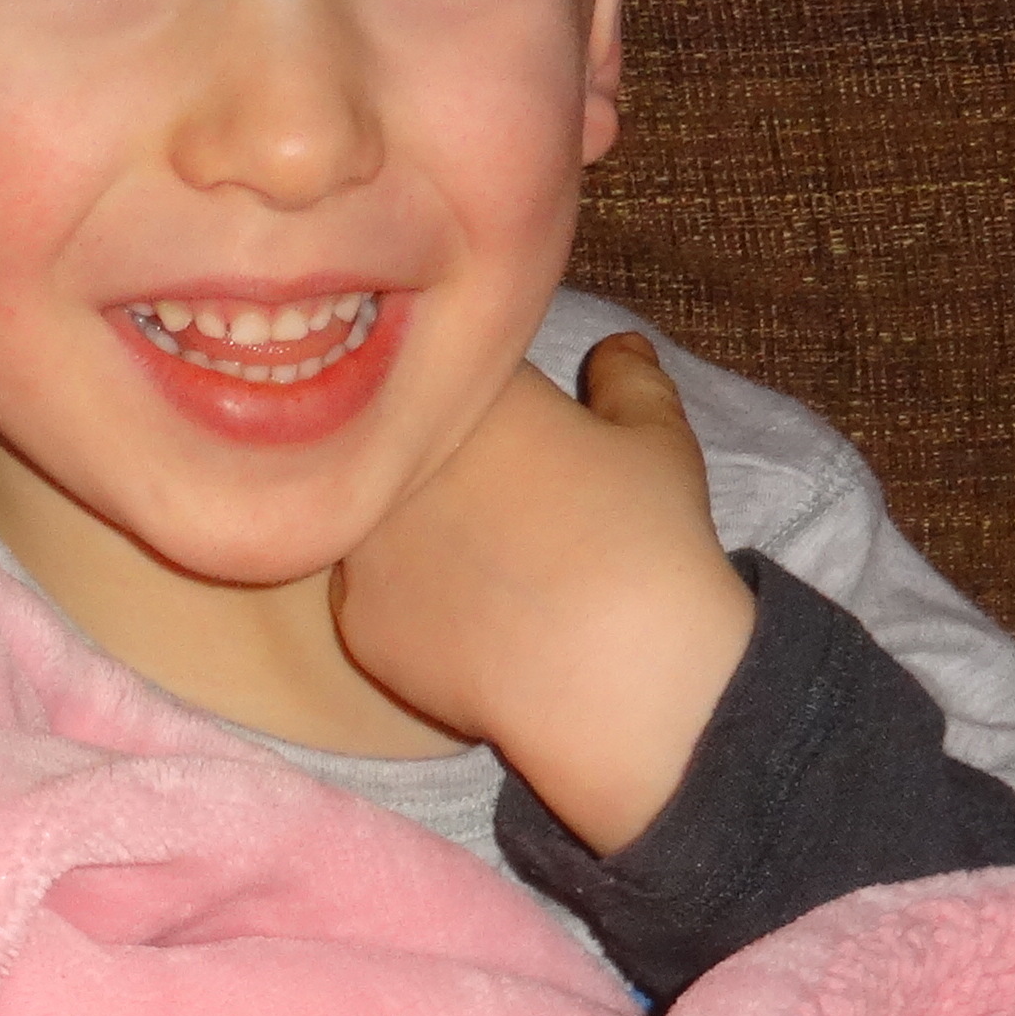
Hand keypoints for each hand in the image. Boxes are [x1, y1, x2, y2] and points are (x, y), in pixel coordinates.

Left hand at [331, 333, 756, 854]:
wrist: (614, 669)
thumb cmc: (646, 538)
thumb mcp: (658, 439)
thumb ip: (628, 378)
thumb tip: (616, 346)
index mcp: (462, 396)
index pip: (453, 377)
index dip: (489, 408)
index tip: (525, 439)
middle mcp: (391, 458)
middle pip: (402, 451)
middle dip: (443, 469)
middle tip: (506, 507)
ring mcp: (362, 540)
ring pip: (377, 525)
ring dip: (417, 535)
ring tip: (487, 568)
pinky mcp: (356, 620)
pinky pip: (376, 602)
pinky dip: (416, 610)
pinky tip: (470, 625)